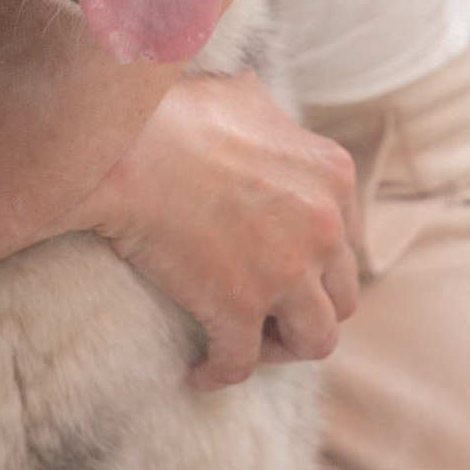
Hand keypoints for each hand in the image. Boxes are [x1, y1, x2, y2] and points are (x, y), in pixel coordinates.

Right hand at [74, 72, 359, 390]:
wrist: (123, 145)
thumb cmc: (172, 111)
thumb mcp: (244, 95)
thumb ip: (275, 119)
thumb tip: (267, 117)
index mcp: (331, 175)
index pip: (346, 240)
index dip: (317, 262)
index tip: (285, 268)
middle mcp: (323, 227)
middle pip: (341, 295)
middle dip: (307, 307)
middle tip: (269, 309)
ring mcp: (285, 273)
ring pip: (317, 340)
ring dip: (283, 347)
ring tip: (249, 342)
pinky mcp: (238, 309)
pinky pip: (240, 364)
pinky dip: (219, 374)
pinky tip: (196, 372)